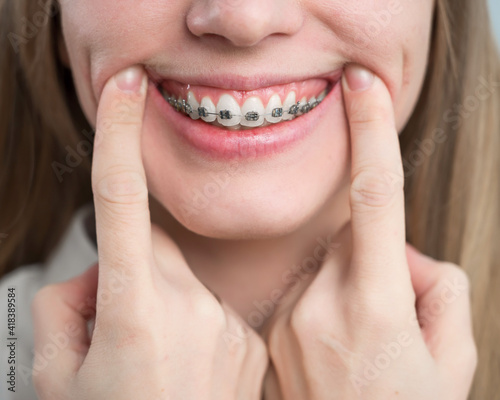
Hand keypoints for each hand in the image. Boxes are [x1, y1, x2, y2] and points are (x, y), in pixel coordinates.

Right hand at [31, 66, 267, 399]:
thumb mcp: (57, 375)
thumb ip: (67, 306)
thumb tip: (99, 274)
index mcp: (133, 311)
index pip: (122, 200)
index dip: (119, 136)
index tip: (124, 87)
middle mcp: (186, 307)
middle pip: (150, 249)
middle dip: (128, 272)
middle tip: (121, 330)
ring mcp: (225, 322)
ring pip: (178, 277)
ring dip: (158, 302)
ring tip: (157, 360)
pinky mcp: (249, 339)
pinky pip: (210, 305)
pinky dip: (190, 324)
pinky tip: (187, 367)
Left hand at [260, 64, 476, 399]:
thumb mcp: (452, 359)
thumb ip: (437, 288)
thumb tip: (403, 255)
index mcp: (375, 306)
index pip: (376, 196)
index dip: (370, 132)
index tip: (361, 84)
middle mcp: (323, 302)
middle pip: (357, 238)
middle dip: (381, 259)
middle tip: (391, 318)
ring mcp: (289, 317)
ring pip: (333, 264)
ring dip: (354, 285)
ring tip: (360, 346)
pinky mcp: (271, 329)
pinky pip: (309, 289)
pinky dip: (329, 304)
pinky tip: (334, 351)